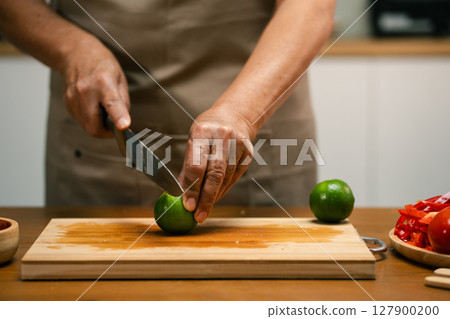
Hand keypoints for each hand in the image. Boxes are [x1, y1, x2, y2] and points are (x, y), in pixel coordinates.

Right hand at [61, 37, 129, 136]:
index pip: (111, 104)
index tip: (123, 126)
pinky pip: (81, 120)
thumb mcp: (120, 79)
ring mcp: (73, 98)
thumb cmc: (101, 64)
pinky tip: (93, 106)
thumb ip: (123, 103)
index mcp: (104, 83)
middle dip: (106, 132)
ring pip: (86, 126)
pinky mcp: (68, 103)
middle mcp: (86, 91)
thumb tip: (124, 122)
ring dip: (98, 125)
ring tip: (103, 110)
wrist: (76, 53)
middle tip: (114, 125)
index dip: (118, 117)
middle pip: (94, 126)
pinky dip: (90, 119)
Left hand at [179, 108, 255, 222]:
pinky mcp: (248, 153)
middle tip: (198, 216)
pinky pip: (234, 178)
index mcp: (202, 131)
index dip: (192, 188)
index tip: (188, 206)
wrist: (234, 116)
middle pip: (215, 174)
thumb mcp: (192, 141)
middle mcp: (222, 137)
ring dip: (214, 197)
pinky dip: (223, 190)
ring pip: (226, 179)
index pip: (197, 165)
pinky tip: (215, 197)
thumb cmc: (207, 131)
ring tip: (204, 209)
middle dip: (206, 198)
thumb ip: (187, 167)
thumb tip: (180, 195)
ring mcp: (238, 145)